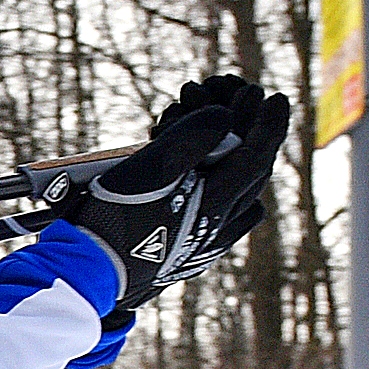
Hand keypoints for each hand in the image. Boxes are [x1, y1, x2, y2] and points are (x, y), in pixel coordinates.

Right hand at [45, 75, 291, 320]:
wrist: (93, 272)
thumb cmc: (115, 218)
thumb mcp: (150, 167)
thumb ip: (191, 137)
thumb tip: (225, 118)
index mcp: (215, 205)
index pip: (256, 156)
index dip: (269, 124)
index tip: (275, 96)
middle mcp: (219, 226)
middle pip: (250, 171)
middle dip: (249, 129)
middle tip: (242, 99)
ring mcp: (207, 242)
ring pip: (239, 191)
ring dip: (236, 155)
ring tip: (220, 129)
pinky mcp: (192, 252)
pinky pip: (226, 214)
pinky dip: (226, 184)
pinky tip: (212, 177)